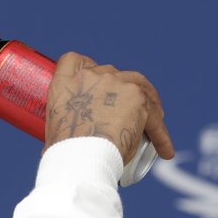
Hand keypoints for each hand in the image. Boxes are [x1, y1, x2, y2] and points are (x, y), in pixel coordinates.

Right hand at [44, 52, 174, 164]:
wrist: (81, 157)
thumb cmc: (66, 153)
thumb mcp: (53, 129)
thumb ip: (65, 124)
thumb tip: (70, 141)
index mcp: (66, 82)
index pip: (75, 61)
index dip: (86, 70)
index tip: (96, 84)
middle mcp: (91, 76)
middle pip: (114, 74)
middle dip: (123, 90)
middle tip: (129, 110)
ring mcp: (116, 83)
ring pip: (139, 86)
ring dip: (148, 104)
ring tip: (154, 124)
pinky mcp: (137, 98)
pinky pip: (155, 114)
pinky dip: (161, 133)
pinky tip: (164, 149)